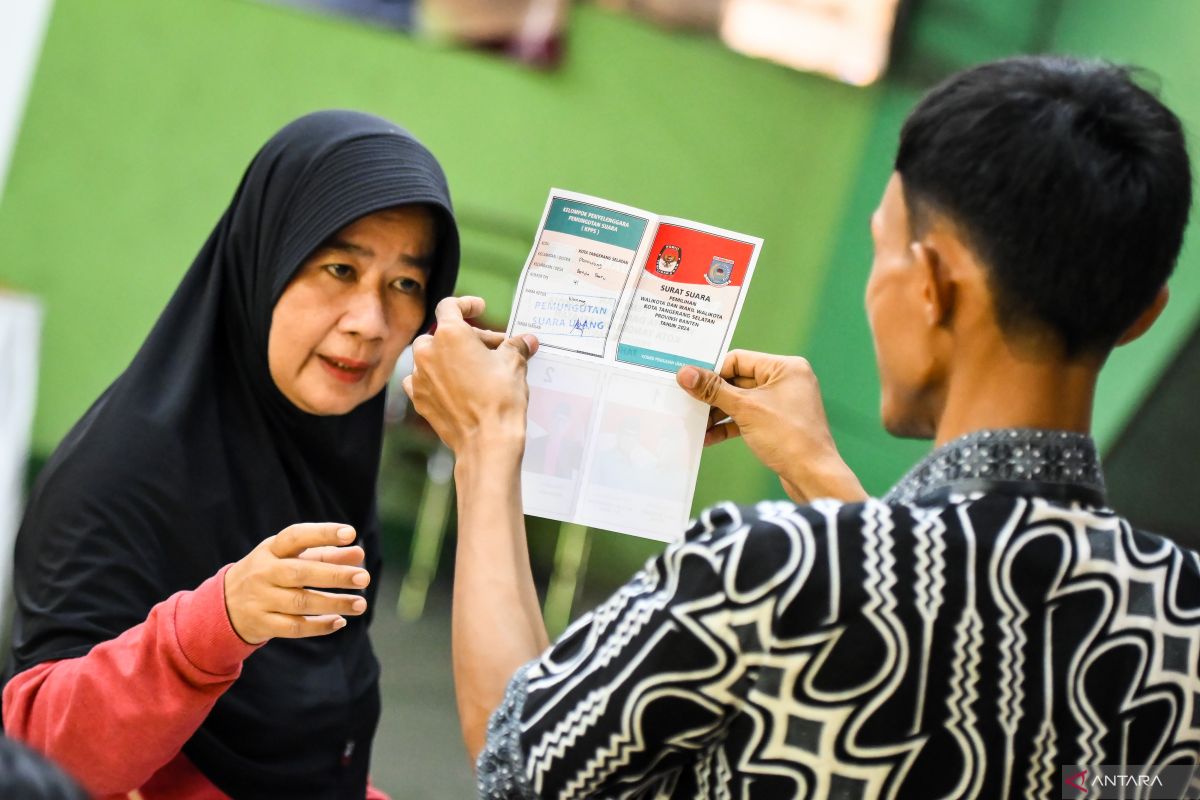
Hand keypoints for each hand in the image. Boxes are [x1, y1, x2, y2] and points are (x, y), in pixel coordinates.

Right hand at [223, 523, 370, 644]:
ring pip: (300, 602)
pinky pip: (294, 627)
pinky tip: (339, 621)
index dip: (323, 534)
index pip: (296, 537)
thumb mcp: (289, 558)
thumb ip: (324, 554)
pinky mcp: (262, 624)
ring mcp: (260, 599)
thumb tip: (358, 553)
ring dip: (334, 603)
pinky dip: (318, 626)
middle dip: (334, 575)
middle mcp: (264, 572)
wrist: (223, 605)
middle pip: (300, 573)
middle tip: (364, 578)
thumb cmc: (269, 574)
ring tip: (360, 604)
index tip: (351, 534)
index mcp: (271, 550)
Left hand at [404, 296, 537, 460]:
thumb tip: (525, 341)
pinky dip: (436, 378)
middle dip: (469, 338)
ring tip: (474, 369)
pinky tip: (454, 386)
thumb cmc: (500, 399)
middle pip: (444, 333)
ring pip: (431, 356)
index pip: (450, 306)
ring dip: (450, 358)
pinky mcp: (418, 398)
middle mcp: (428, 351)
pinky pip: (422, 379)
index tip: (479, 307)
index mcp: (450, 334)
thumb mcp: (514, 364)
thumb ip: (516, 346)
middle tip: (493, 350)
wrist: (487, 441)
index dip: (467, 304)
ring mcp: (419, 376)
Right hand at [677, 350, 866, 503]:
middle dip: (713, 396)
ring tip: (696, 425)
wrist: (813, 476)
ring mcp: (782, 403)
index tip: (690, 384)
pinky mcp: (777, 423)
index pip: (739, 359)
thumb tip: (685, 373)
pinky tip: (709, 437)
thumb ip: (714, 390)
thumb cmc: (789, 437)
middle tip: (688, 405)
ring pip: (741, 401)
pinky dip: (729, 426)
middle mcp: (786, 381)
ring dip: (718, 413)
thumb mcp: (746, 409)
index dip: (713, 372)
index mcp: (785, 367)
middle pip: (738, 380)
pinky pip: (747, 418)